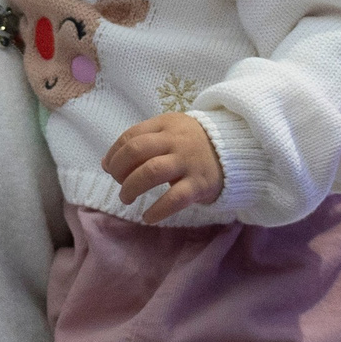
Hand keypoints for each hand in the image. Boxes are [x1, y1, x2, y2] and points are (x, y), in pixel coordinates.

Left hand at [104, 112, 224, 221]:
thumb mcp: (168, 132)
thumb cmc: (192, 143)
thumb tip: (106, 163)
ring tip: (126, 198)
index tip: (109, 167)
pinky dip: (158, 210)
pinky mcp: (200, 184)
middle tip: (118, 183)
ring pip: (151, 172)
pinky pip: (175, 198)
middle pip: (136, 151)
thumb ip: (140, 142)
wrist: (234, 151)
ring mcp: (188, 161)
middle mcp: (176, 140)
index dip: (114, 154)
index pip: (130, 136)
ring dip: (131, 187)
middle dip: (119, 170)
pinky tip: (148, 217)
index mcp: (165, 124)